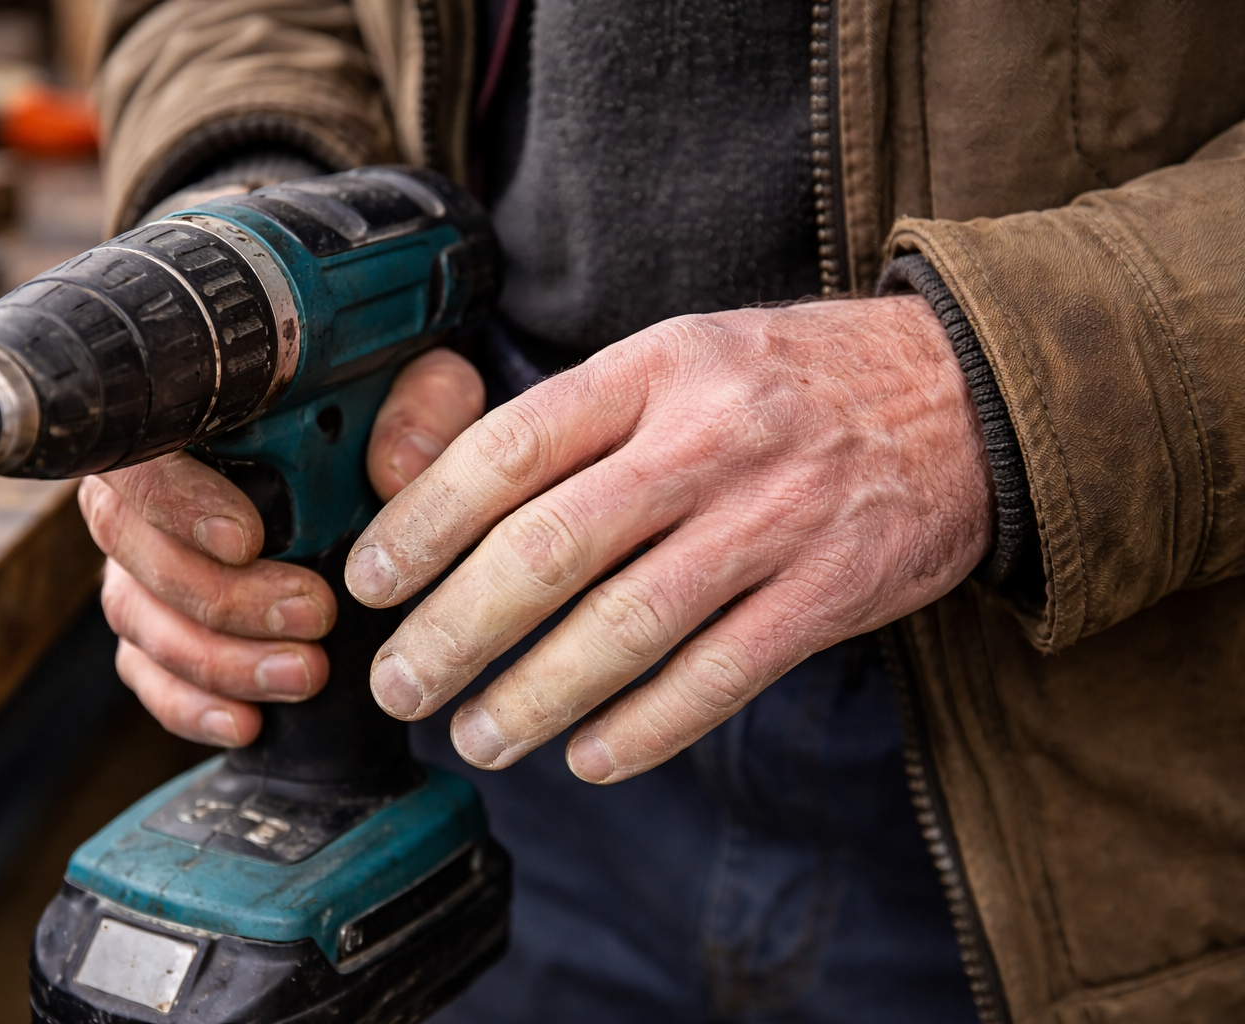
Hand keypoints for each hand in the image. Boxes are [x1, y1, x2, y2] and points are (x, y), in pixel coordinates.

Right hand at [82, 348, 483, 745]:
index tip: (248, 539)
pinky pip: (148, 672)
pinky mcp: (164, 620)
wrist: (386, 447)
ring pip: (138, 618)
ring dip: (217, 660)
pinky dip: (188, 707)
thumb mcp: (425, 384)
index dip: (177, 503)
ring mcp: (151, 556)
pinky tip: (246, 723)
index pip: (139, 455)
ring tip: (305, 674)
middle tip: (311, 615)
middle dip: (222, 599)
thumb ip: (418, 408)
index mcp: (191, 414)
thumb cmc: (392, 404)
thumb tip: (398, 467)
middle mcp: (152, 485)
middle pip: (132, 550)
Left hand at [344, 295, 993, 782]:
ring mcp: (772, 518)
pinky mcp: (830, 591)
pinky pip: (719, 675)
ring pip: (626, 626)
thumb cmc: (787, 382)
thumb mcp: (678, 357)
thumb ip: (578, 421)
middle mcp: (705, 439)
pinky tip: (591, 759)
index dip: (423, 523)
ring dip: (536, 695)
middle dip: (455, 631)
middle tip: (399, 685)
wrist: (963, 392)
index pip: (508, 448)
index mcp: (651, 370)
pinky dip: (647, 728)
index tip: (370, 582)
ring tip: (478, 736)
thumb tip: (440, 493)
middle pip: (550, 548)